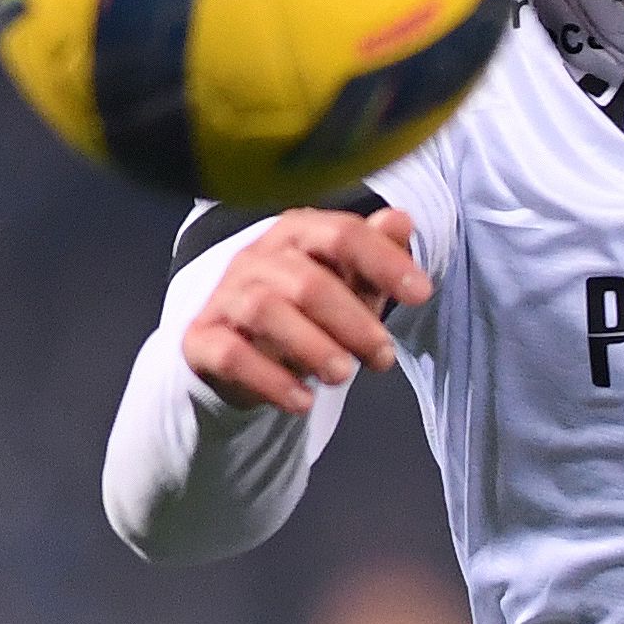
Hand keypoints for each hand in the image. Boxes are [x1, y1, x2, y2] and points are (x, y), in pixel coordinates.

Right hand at [185, 208, 431, 413]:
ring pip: (265, 311)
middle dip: (353, 322)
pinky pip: (232, 355)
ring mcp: (225, 297)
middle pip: (306, 281)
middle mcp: (256, 259)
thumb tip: (401, 220)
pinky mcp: (201, 339)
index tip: (422, 294)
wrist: (238, 350)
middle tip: (384, 357)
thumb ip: (374, 255)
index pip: (341, 234)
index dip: (384, 262)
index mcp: (296, 234)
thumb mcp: (347, 283)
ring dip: (312, 346)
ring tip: (343, 376)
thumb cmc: (306, 309)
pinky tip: (303, 402)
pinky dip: (271, 381)